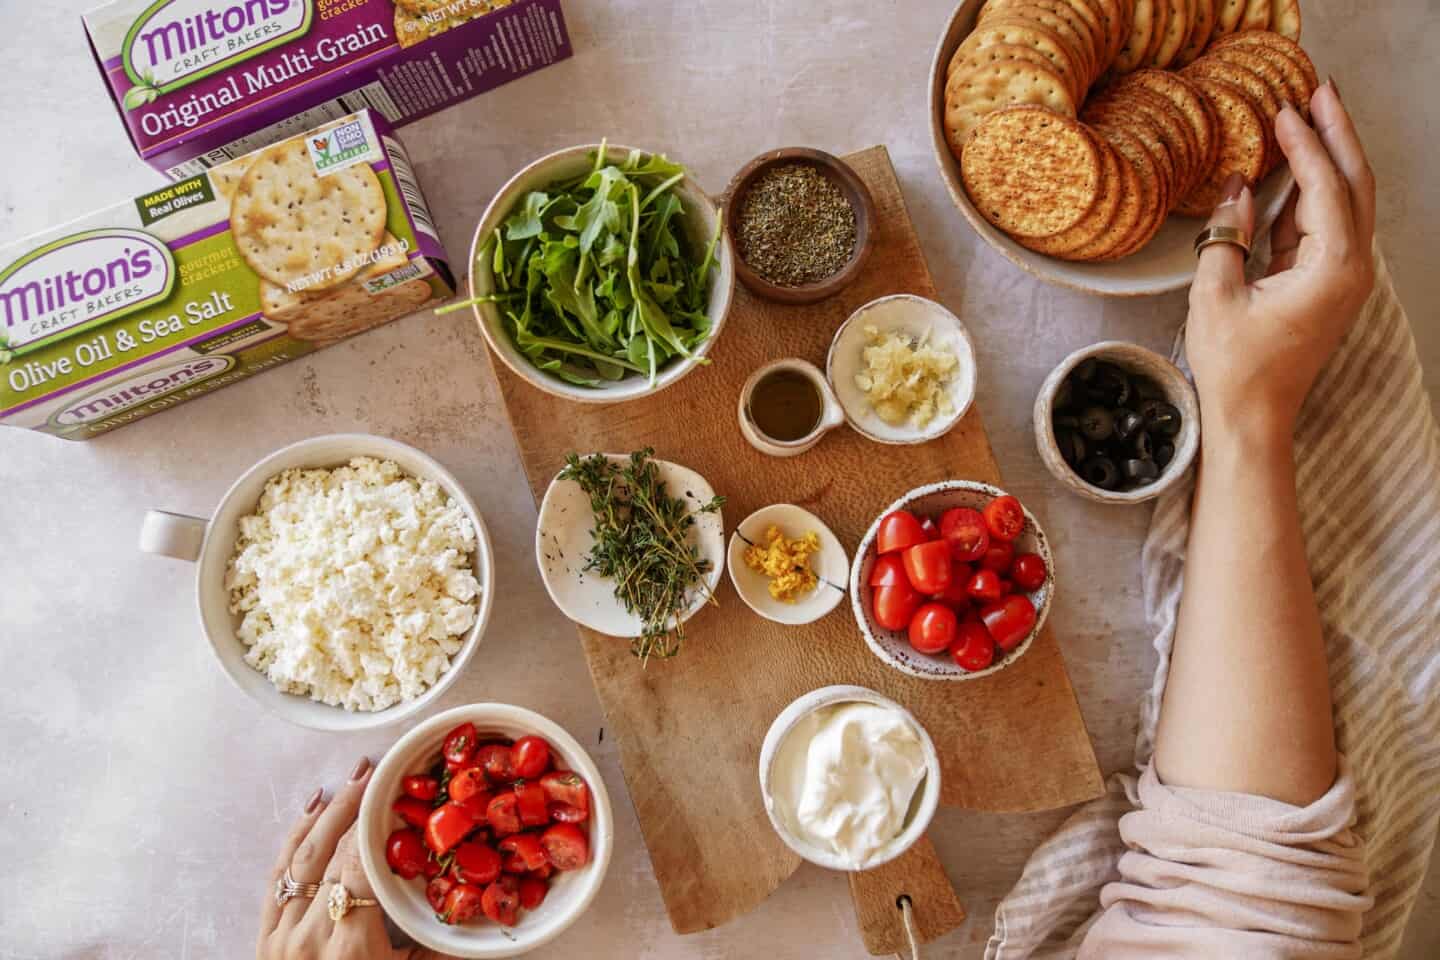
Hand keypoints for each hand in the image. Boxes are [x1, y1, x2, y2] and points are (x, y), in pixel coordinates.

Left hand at [257, 758, 454, 959]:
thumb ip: (434, 953)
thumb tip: (474, 917)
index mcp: (349, 950)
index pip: (360, 870)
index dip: (377, 830)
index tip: (400, 799)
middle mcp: (309, 936)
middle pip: (334, 854)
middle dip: (359, 808)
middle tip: (385, 772)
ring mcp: (280, 935)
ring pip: (303, 855)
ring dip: (330, 811)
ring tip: (355, 777)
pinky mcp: (263, 935)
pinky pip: (277, 874)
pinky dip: (295, 836)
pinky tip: (314, 807)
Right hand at [1186, 80, 1375, 443]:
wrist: (1253, 418)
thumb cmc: (1235, 367)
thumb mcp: (1216, 296)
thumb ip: (1226, 235)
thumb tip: (1238, 187)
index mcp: (1332, 269)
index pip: (1325, 188)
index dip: (1306, 144)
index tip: (1286, 109)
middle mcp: (1351, 269)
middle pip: (1356, 184)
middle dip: (1337, 134)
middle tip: (1318, 92)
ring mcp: (1345, 276)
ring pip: (1349, 200)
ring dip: (1331, 157)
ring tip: (1312, 117)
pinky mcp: (1328, 283)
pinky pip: (1329, 223)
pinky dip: (1316, 190)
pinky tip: (1296, 168)